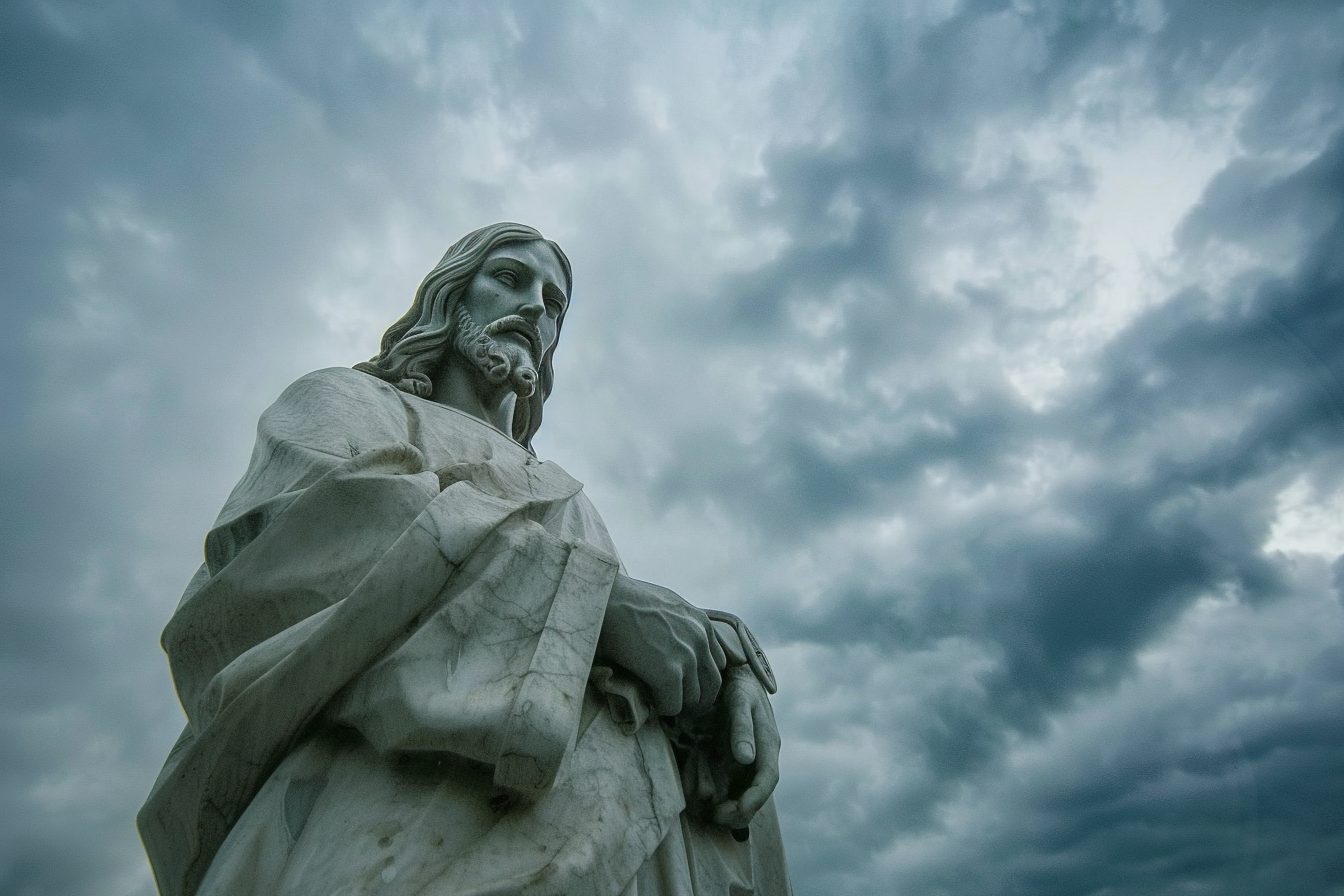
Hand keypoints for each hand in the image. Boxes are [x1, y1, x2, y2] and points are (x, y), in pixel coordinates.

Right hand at [597, 575, 725, 716]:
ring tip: (658, 703)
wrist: (603, 597)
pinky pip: (672, 705)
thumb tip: (671, 644)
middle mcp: (700, 640)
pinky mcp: (669, 674)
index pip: (717, 662)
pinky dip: (660, 708)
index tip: (685, 685)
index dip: (701, 678)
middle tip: (677, 705)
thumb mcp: (663, 604)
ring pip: (693, 699)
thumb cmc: (622, 599)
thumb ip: (677, 624)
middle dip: (696, 698)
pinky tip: (647, 701)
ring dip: (676, 704)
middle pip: (712, 685)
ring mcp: (687, 657)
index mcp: (701, 622)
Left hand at [711, 665, 780, 830]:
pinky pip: (735, 783)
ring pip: (747, 791)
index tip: (734, 813)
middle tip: (714, 817)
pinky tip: (707, 798)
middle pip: (758, 792)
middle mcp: (764, 755)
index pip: (767, 779)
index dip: (753, 800)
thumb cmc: (739, 688)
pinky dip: (724, 795)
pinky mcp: (741, 759)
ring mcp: (753, 759)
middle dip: (740, 811)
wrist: (739, 677)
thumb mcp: (739, 703)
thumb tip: (747, 758)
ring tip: (709, 813)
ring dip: (732, 807)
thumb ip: (742, 729)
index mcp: (769, 744)